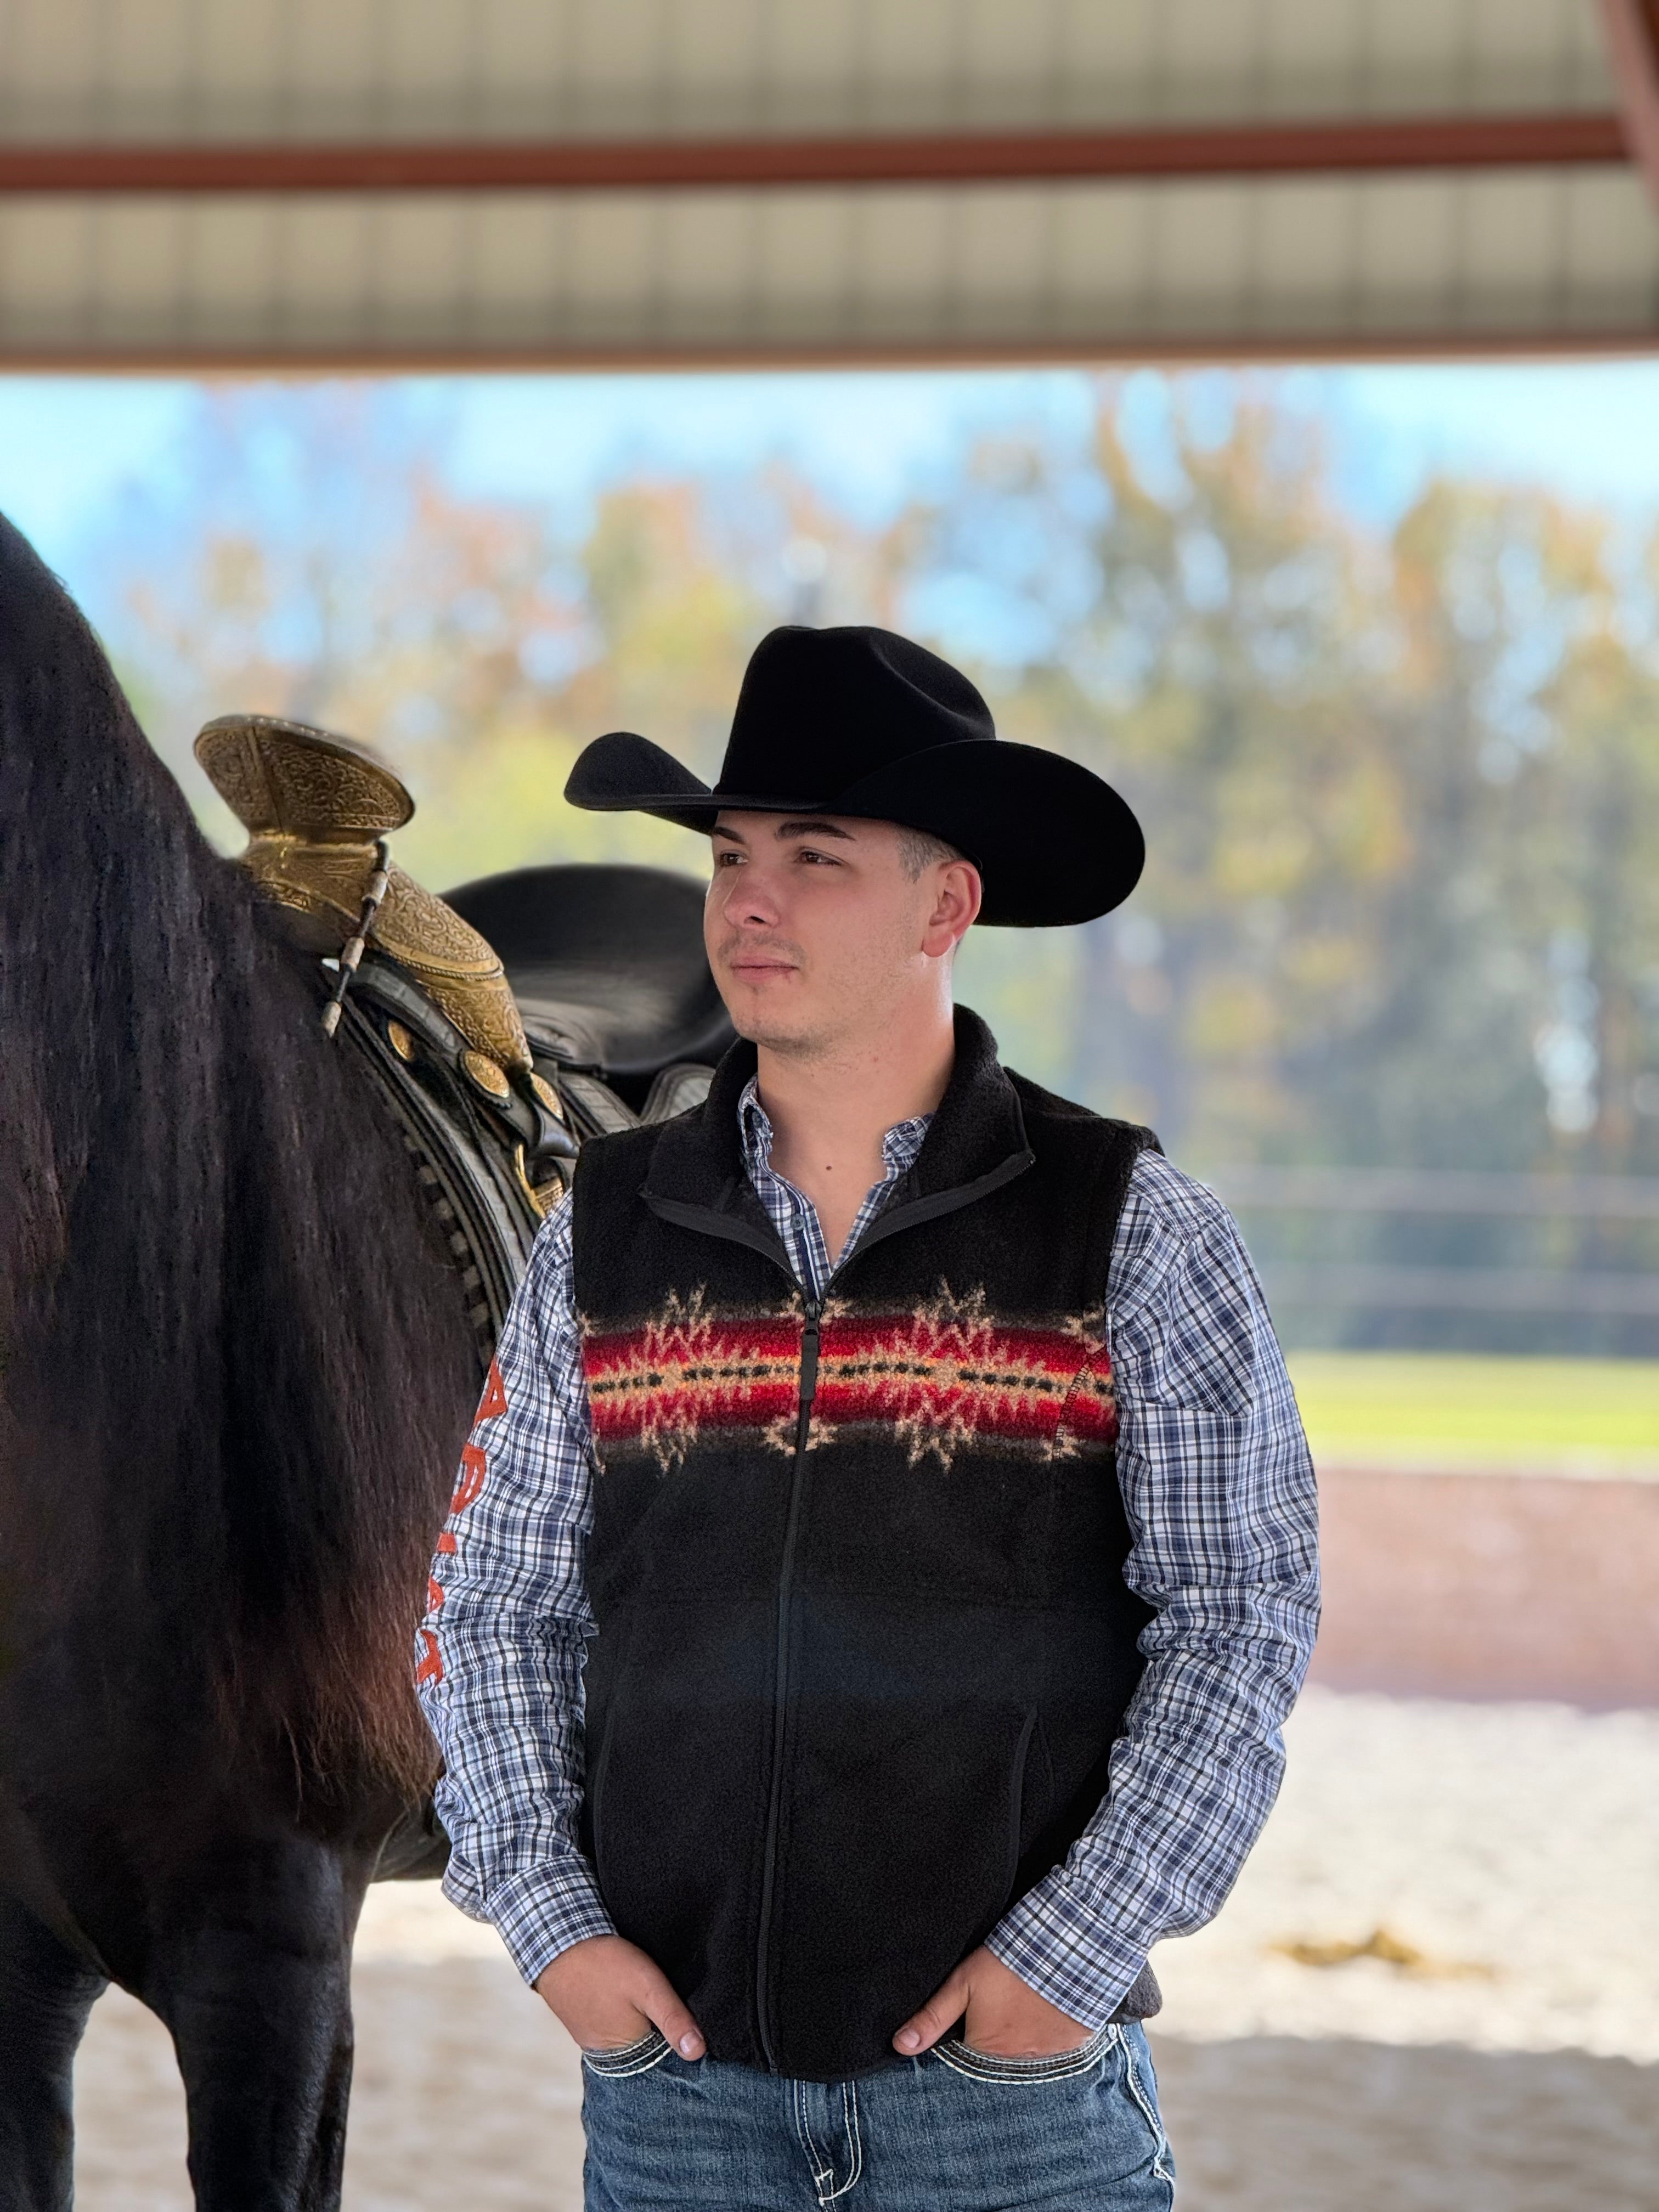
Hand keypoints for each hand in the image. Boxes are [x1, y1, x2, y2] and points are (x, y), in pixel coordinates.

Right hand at [533, 1933, 705, 2058]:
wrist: (556, 1945)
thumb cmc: (605, 1966)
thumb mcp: (648, 1988)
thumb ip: (673, 2019)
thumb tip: (698, 2053)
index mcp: (628, 2054)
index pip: (665, 2056)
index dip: (679, 2037)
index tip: (688, 2016)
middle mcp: (608, 2056)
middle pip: (646, 2048)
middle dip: (659, 2031)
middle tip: (668, 2000)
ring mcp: (592, 2040)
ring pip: (628, 2037)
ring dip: (639, 2022)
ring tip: (645, 2000)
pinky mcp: (582, 2024)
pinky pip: (610, 2026)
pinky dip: (620, 2016)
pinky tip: (624, 1998)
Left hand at [893, 1945, 1092, 2059]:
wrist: (1065, 1949)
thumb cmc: (1009, 1965)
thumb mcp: (962, 1984)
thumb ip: (931, 2016)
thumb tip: (900, 2046)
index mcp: (985, 2051)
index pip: (967, 2059)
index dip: (966, 2039)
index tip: (972, 2021)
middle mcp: (1014, 2064)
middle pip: (996, 2060)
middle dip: (994, 2043)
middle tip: (1000, 2011)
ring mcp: (1045, 2058)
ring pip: (1025, 2056)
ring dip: (1022, 2040)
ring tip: (1022, 2010)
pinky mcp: (1070, 2048)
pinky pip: (1054, 2051)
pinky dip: (1049, 2038)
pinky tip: (1046, 2015)